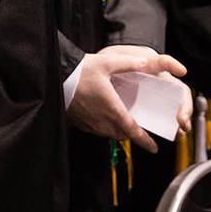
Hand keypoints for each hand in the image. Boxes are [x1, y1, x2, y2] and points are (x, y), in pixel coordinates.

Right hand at [67, 45, 190, 152]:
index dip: (145, 141)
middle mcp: (102, 120)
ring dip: (117, 130)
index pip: (133, 131)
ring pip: (110, 133)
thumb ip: (128, 63)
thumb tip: (144, 62)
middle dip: (131, 134)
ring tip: (121, 120)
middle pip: (122, 134)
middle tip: (139, 128)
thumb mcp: (107, 62)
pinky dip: (104, 127)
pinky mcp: (80, 123)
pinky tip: (103, 115)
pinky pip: (97, 130)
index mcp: (112, 108)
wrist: (56, 77)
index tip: (154, 148)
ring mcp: (90, 123)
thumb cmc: (80, 71)